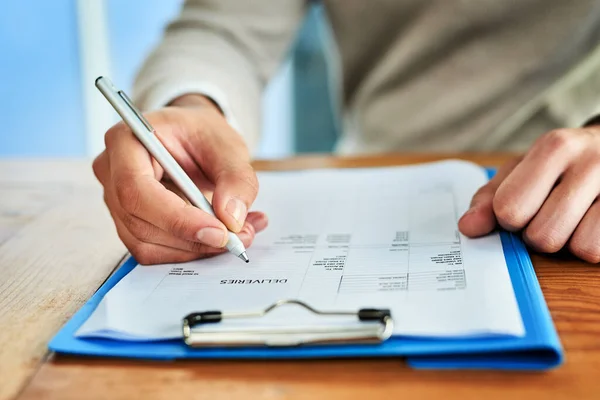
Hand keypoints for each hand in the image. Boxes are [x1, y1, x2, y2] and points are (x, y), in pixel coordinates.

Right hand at [93, 94, 267, 264]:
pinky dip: (191, 250)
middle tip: (239, 238)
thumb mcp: (228, 145)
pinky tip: (220, 236)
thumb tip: (232, 219)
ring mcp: (116, 201)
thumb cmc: (202, 133)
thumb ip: (236, 178)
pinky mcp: (130, 223)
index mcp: (125, 140)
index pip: (136, 189)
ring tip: (239, 235)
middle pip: (140, 223)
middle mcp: (111, 172)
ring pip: (148, 243)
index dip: (176, 218)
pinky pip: (155, 250)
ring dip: (196, 248)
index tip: (218, 232)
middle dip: (193, 238)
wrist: (193, 138)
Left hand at [458, 127, 599, 262]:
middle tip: (551, 213)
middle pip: (542, 235)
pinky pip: (599, 251)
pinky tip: (593, 222)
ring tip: (575, 216)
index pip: (509, 209)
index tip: (522, 206)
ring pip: (578, 247)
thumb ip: (489, 198)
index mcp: (554, 147)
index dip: (510, 219)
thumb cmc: (561, 164)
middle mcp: (592, 162)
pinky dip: (592, 244)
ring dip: (569, 241)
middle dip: (538, 234)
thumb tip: (468, 227)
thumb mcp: (521, 170)